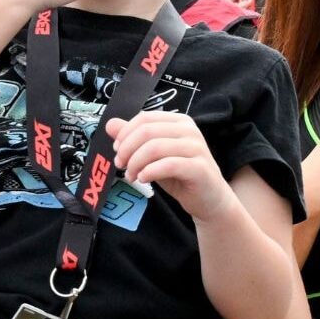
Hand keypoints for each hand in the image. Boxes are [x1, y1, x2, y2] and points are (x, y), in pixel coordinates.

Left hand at [106, 111, 233, 221]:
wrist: (208, 200)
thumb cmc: (179, 175)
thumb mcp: (152, 156)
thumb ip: (133, 139)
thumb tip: (110, 124)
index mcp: (179, 122)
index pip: (144, 118)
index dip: (125, 134)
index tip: (116, 150)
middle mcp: (190, 130)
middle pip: (147, 132)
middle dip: (127, 149)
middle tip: (120, 165)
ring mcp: (197, 148)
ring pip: (155, 147)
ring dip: (135, 163)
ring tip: (131, 176)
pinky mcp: (199, 168)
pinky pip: (168, 165)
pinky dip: (150, 172)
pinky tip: (143, 179)